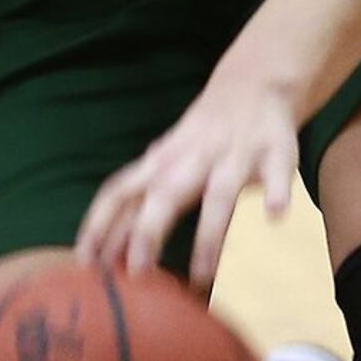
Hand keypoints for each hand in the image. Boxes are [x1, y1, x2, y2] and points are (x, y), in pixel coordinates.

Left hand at [75, 81, 298, 294]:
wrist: (253, 84)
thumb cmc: (199, 139)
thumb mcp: (164, 164)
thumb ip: (140, 204)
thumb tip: (105, 254)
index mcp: (161, 163)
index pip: (121, 192)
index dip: (100, 225)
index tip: (84, 264)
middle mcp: (193, 159)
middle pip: (165, 196)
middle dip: (148, 233)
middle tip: (137, 276)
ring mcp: (234, 156)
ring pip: (219, 196)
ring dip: (209, 236)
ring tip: (202, 276)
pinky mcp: (275, 153)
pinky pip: (277, 175)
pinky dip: (276, 193)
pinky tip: (274, 216)